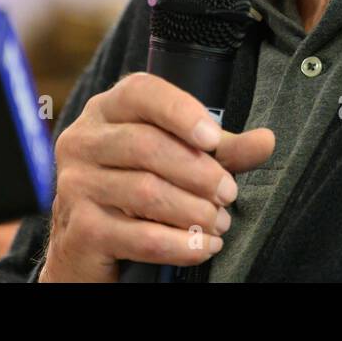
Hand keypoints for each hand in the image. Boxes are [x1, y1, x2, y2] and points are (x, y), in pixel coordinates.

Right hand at [38, 71, 274, 281]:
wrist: (87, 247)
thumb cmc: (136, 191)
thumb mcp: (180, 161)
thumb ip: (221, 150)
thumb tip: (267, 140)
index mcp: (107, 110)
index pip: (140, 93)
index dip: (181, 112)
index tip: (214, 139)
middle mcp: (82, 141)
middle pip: (146, 145)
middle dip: (199, 172)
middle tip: (229, 194)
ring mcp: (74, 185)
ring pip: (145, 192)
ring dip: (194, 211)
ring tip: (219, 223)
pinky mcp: (78, 230)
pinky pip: (138, 237)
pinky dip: (180, 245)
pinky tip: (204, 248)